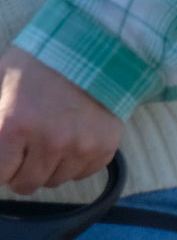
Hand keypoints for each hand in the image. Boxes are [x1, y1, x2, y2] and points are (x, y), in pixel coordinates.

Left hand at [0, 46, 122, 194]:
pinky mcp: (102, 153)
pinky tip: (71, 140)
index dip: (1, 168)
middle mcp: (50, 143)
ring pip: (55, 181)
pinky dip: (72, 164)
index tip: (5, 160)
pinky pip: (80, 175)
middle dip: (21, 172)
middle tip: (24, 154)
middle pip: (27, 185)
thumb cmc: (38, 67)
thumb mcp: (0, 83)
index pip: (1, 173)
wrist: (90, 54)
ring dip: (48, 168)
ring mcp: (79, 150)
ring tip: (50, 141)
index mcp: (16, 125)